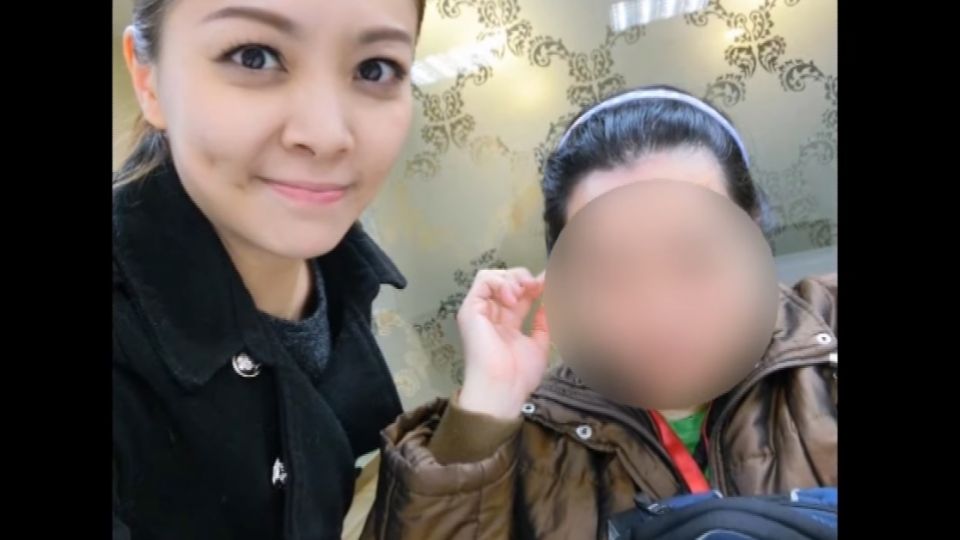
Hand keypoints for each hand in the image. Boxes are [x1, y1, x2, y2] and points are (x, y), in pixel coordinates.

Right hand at [456, 268, 549, 418]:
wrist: (503, 387)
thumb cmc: (519, 375)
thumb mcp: (539, 345)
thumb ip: (543, 324)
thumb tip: (547, 304)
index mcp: (508, 324)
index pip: (520, 295)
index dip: (535, 285)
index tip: (550, 283)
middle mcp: (492, 315)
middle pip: (506, 281)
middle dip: (524, 278)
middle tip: (538, 286)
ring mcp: (479, 311)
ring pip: (493, 276)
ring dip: (512, 278)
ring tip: (525, 291)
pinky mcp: (470, 309)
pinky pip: (483, 280)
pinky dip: (501, 282)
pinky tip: (513, 297)